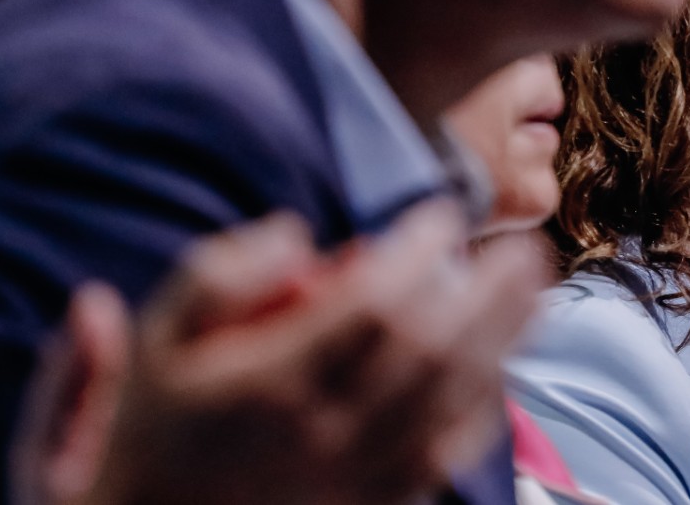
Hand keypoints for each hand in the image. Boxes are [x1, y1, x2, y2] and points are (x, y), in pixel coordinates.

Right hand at [10, 204, 547, 504]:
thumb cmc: (154, 430)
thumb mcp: (154, 342)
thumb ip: (215, 277)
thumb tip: (291, 231)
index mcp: (270, 385)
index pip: (366, 307)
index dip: (414, 255)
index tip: (438, 214)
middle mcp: (324, 434)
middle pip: (430, 352)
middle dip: (486, 292)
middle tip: (522, 241)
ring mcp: (357, 475)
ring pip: (451, 401)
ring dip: (504, 338)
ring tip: (534, 286)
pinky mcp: (377, 501)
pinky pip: (445, 451)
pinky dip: (483, 402)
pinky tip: (502, 362)